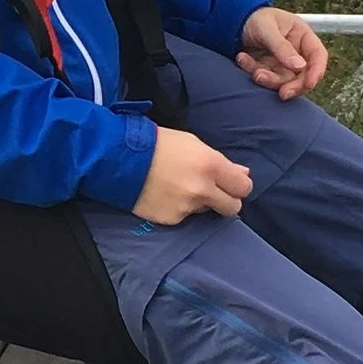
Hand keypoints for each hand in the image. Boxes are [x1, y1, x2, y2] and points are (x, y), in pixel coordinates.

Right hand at [134, 126, 253, 224]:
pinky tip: (165, 195)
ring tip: (178, 187)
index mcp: (210, 165)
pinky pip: (184, 217)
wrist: (119, 158)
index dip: (238, 186)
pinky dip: (178, 208)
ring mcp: (186, 207)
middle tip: (213, 193)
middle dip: (226, 201)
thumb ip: (221, 162)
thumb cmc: (158, 144)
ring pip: (206, 212)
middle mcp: (202, 189)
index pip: (243, 187)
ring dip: (199, 203)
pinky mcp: (171, 219)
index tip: (231, 184)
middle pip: (232, 208)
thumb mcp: (193, 144)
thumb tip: (243, 173)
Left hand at [237, 6, 327, 100]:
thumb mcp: (267, 29)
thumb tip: (300, 66)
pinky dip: (253, 71)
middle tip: (282, 93)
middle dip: (293, 86)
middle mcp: (296, 52)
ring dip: (269, 80)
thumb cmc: (255, 18)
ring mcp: (282, 63)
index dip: (317, 71)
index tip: (309, 84)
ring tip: (255, 73)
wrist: (234, 21)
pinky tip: (242, 58)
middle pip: (303, 75)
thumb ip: (282, 47)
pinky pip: (265, 78)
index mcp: (302, 36)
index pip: (318, 55)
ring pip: (283, 81)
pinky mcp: (268, 70)